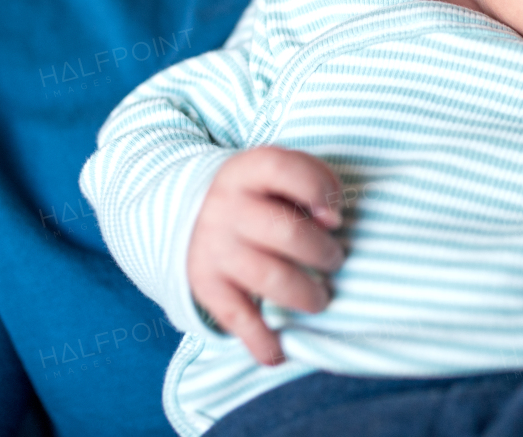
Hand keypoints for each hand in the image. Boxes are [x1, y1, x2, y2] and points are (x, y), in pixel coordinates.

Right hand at [187, 146, 345, 366]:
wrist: (189, 214)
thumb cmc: (260, 194)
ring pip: (270, 279)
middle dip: (324, 253)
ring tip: (320, 297)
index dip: (319, 189)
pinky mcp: (208, 288)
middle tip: (334, 260)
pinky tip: (279, 352)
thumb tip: (331, 220)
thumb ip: (312, 182)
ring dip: (307, 295)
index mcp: (247, 171)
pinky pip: (239, 319)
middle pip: (287, 232)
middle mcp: (226, 208)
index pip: (285, 170)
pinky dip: (262, 341)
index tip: (334, 214)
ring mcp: (215, 250)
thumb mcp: (279, 174)